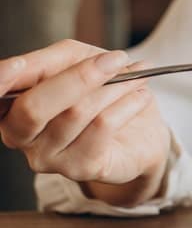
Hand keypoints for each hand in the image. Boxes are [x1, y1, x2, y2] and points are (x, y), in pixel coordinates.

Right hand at [0, 40, 170, 206]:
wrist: (138, 131)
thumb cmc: (99, 90)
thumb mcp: (75, 62)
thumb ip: (52, 60)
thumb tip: (26, 62)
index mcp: (8, 106)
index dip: (4, 79)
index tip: (21, 65)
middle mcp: (18, 135)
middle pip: (35, 107)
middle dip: (80, 77)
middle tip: (118, 59)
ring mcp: (46, 157)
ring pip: (77, 113)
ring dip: (116, 88)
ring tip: (138, 77)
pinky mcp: (78, 168)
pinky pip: (103, 127)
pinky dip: (127, 105)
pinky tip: (141, 96)